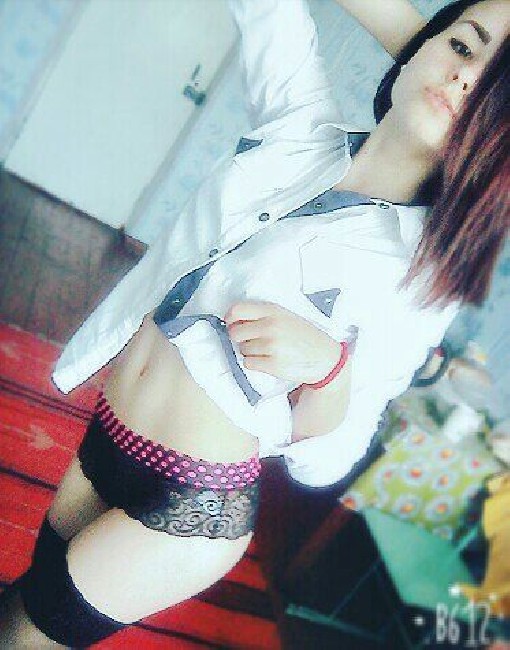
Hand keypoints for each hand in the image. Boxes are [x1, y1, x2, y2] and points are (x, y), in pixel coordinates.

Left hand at [224, 300, 343, 383]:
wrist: (324, 357)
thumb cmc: (303, 336)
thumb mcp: (285, 316)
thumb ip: (262, 315)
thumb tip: (233, 321)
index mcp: (273, 311)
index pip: (237, 310)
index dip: (230, 318)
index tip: (231, 323)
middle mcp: (271, 326)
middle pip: (235, 333)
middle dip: (240, 338)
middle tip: (252, 340)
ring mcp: (272, 346)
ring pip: (242, 349)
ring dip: (250, 352)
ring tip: (268, 350)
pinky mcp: (273, 364)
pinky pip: (249, 363)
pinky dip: (255, 363)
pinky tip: (269, 360)